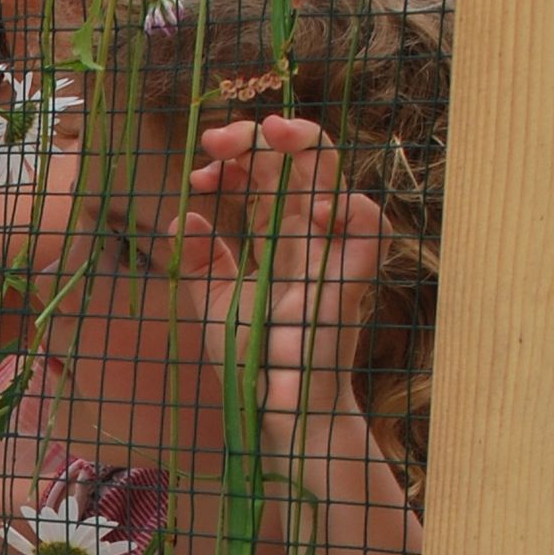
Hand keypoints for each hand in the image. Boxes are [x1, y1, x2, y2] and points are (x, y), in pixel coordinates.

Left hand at [178, 116, 385, 453]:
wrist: (280, 418)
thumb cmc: (255, 363)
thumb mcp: (213, 303)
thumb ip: (200, 260)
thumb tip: (183, 218)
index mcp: (276, 235)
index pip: (264, 173)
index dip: (233, 159)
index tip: (200, 171)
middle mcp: (304, 237)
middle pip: (300, 161)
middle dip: (262, 136)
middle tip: (218, 138)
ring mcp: (328, 256)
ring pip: (336, 178)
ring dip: (310, 146)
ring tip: (272, 136)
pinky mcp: (346, 284)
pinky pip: (371, 233)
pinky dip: (352, 208)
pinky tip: (313, 208)